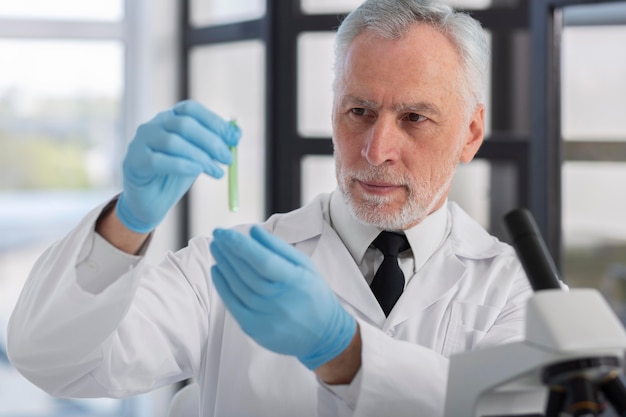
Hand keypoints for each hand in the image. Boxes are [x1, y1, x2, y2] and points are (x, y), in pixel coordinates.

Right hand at [116, 100, 239, 232]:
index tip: (234, 139)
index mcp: (169, 118)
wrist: (151, 202)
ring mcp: (141, 142)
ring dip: (200, 157)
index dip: (214, 122)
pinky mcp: (134, 162)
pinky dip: (182, 165)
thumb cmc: (176, 175)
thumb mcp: (200, 156)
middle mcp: (153, 125)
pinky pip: (158, 161)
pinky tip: (197, 171)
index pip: (190, 109)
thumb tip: (237, 133)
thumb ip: (215, 144)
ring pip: (172, 142)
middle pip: (184, 124)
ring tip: (217, 172)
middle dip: (211, 141)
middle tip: (228, 159)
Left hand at [210, 226, 355, 369]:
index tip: (225, 232)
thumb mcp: (305, 266)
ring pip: (238, 286)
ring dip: (224, 265)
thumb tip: (253, 231)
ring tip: (216, 247)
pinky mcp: (255, 329)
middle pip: (247, 273)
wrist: (323, 334)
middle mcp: (279, 301)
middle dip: (229, 251)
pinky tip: (217, 270)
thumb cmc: (313, 294)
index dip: (241, 246)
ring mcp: (265, 317)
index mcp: (295, 281)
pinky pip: (233, 304)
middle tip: (218, 234)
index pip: (263, 261)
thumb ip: (279, 248)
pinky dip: (222, 286)